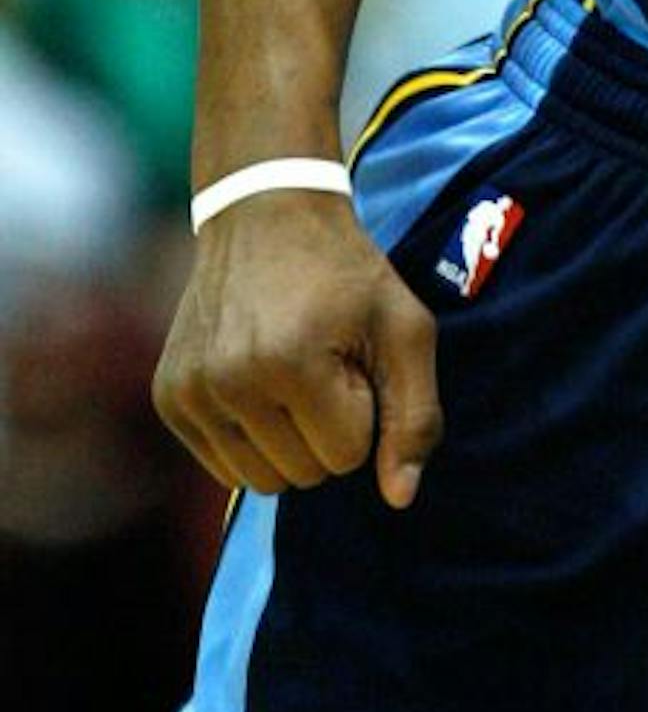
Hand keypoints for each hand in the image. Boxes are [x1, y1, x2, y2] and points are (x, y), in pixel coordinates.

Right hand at [154, 190, 442, 508]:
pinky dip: (252, 438)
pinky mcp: (168, 397)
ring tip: (293, 375)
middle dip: (327, 430)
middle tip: (324, 363)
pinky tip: (259, 383)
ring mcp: (190, 392)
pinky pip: (224, 467)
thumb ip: (414, 415)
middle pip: (302, 476)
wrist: (265, 213)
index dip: (362, 411)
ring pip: (261, 481)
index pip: (345, 457)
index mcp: (291, 362)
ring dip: (289, 441)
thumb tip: (401, 498)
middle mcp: (228, 381)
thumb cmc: (347, 273)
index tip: (353, 359)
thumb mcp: (404, 328)